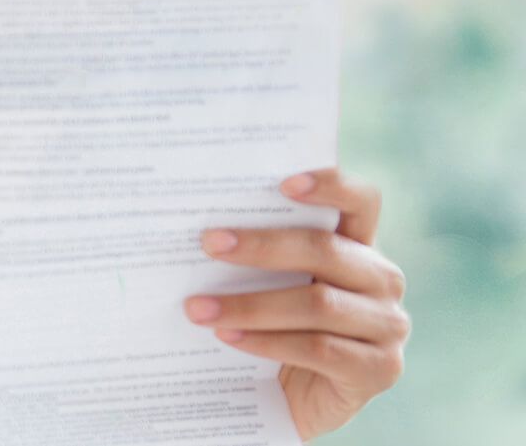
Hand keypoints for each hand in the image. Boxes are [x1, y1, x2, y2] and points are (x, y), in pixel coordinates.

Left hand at [183, 167, 409, 441]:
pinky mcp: (379, 369)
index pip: (361, 203)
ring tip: (199, 308)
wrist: (295, 401)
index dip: (330, 186)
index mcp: (360, 247)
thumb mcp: (271, 287)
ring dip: (250, 305)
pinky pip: (318, 348)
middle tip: (208, 244)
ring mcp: (388, 326)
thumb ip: (258, 259)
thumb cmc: (275, 329)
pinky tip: (228, 338)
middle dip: (261, 246)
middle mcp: (382, 280)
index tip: (282, 184)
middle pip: (326, 250)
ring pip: (317, 304)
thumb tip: (203, 233)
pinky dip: (266, 341)